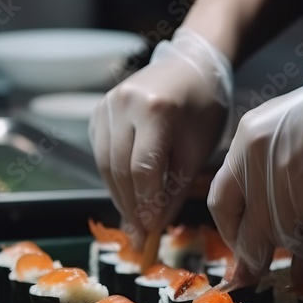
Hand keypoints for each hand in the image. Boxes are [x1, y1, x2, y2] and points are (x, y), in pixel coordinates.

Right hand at [90, 28, 232, 245]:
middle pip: (120, 169)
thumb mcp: (199, 147)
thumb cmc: (204, 107)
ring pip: (105, 165)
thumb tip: (157, 224)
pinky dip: (113, 178)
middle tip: (140, 236)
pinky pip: (100, 153)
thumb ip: (177, 186)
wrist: (192, 66)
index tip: (151, 232)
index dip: (146, 204)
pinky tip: (127, 195)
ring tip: (134, 221)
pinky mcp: (99, 111)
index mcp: (156, 110)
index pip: (143, 169)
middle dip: (131, 207)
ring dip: (119, 196)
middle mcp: (124, 104)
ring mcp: (107, 105)